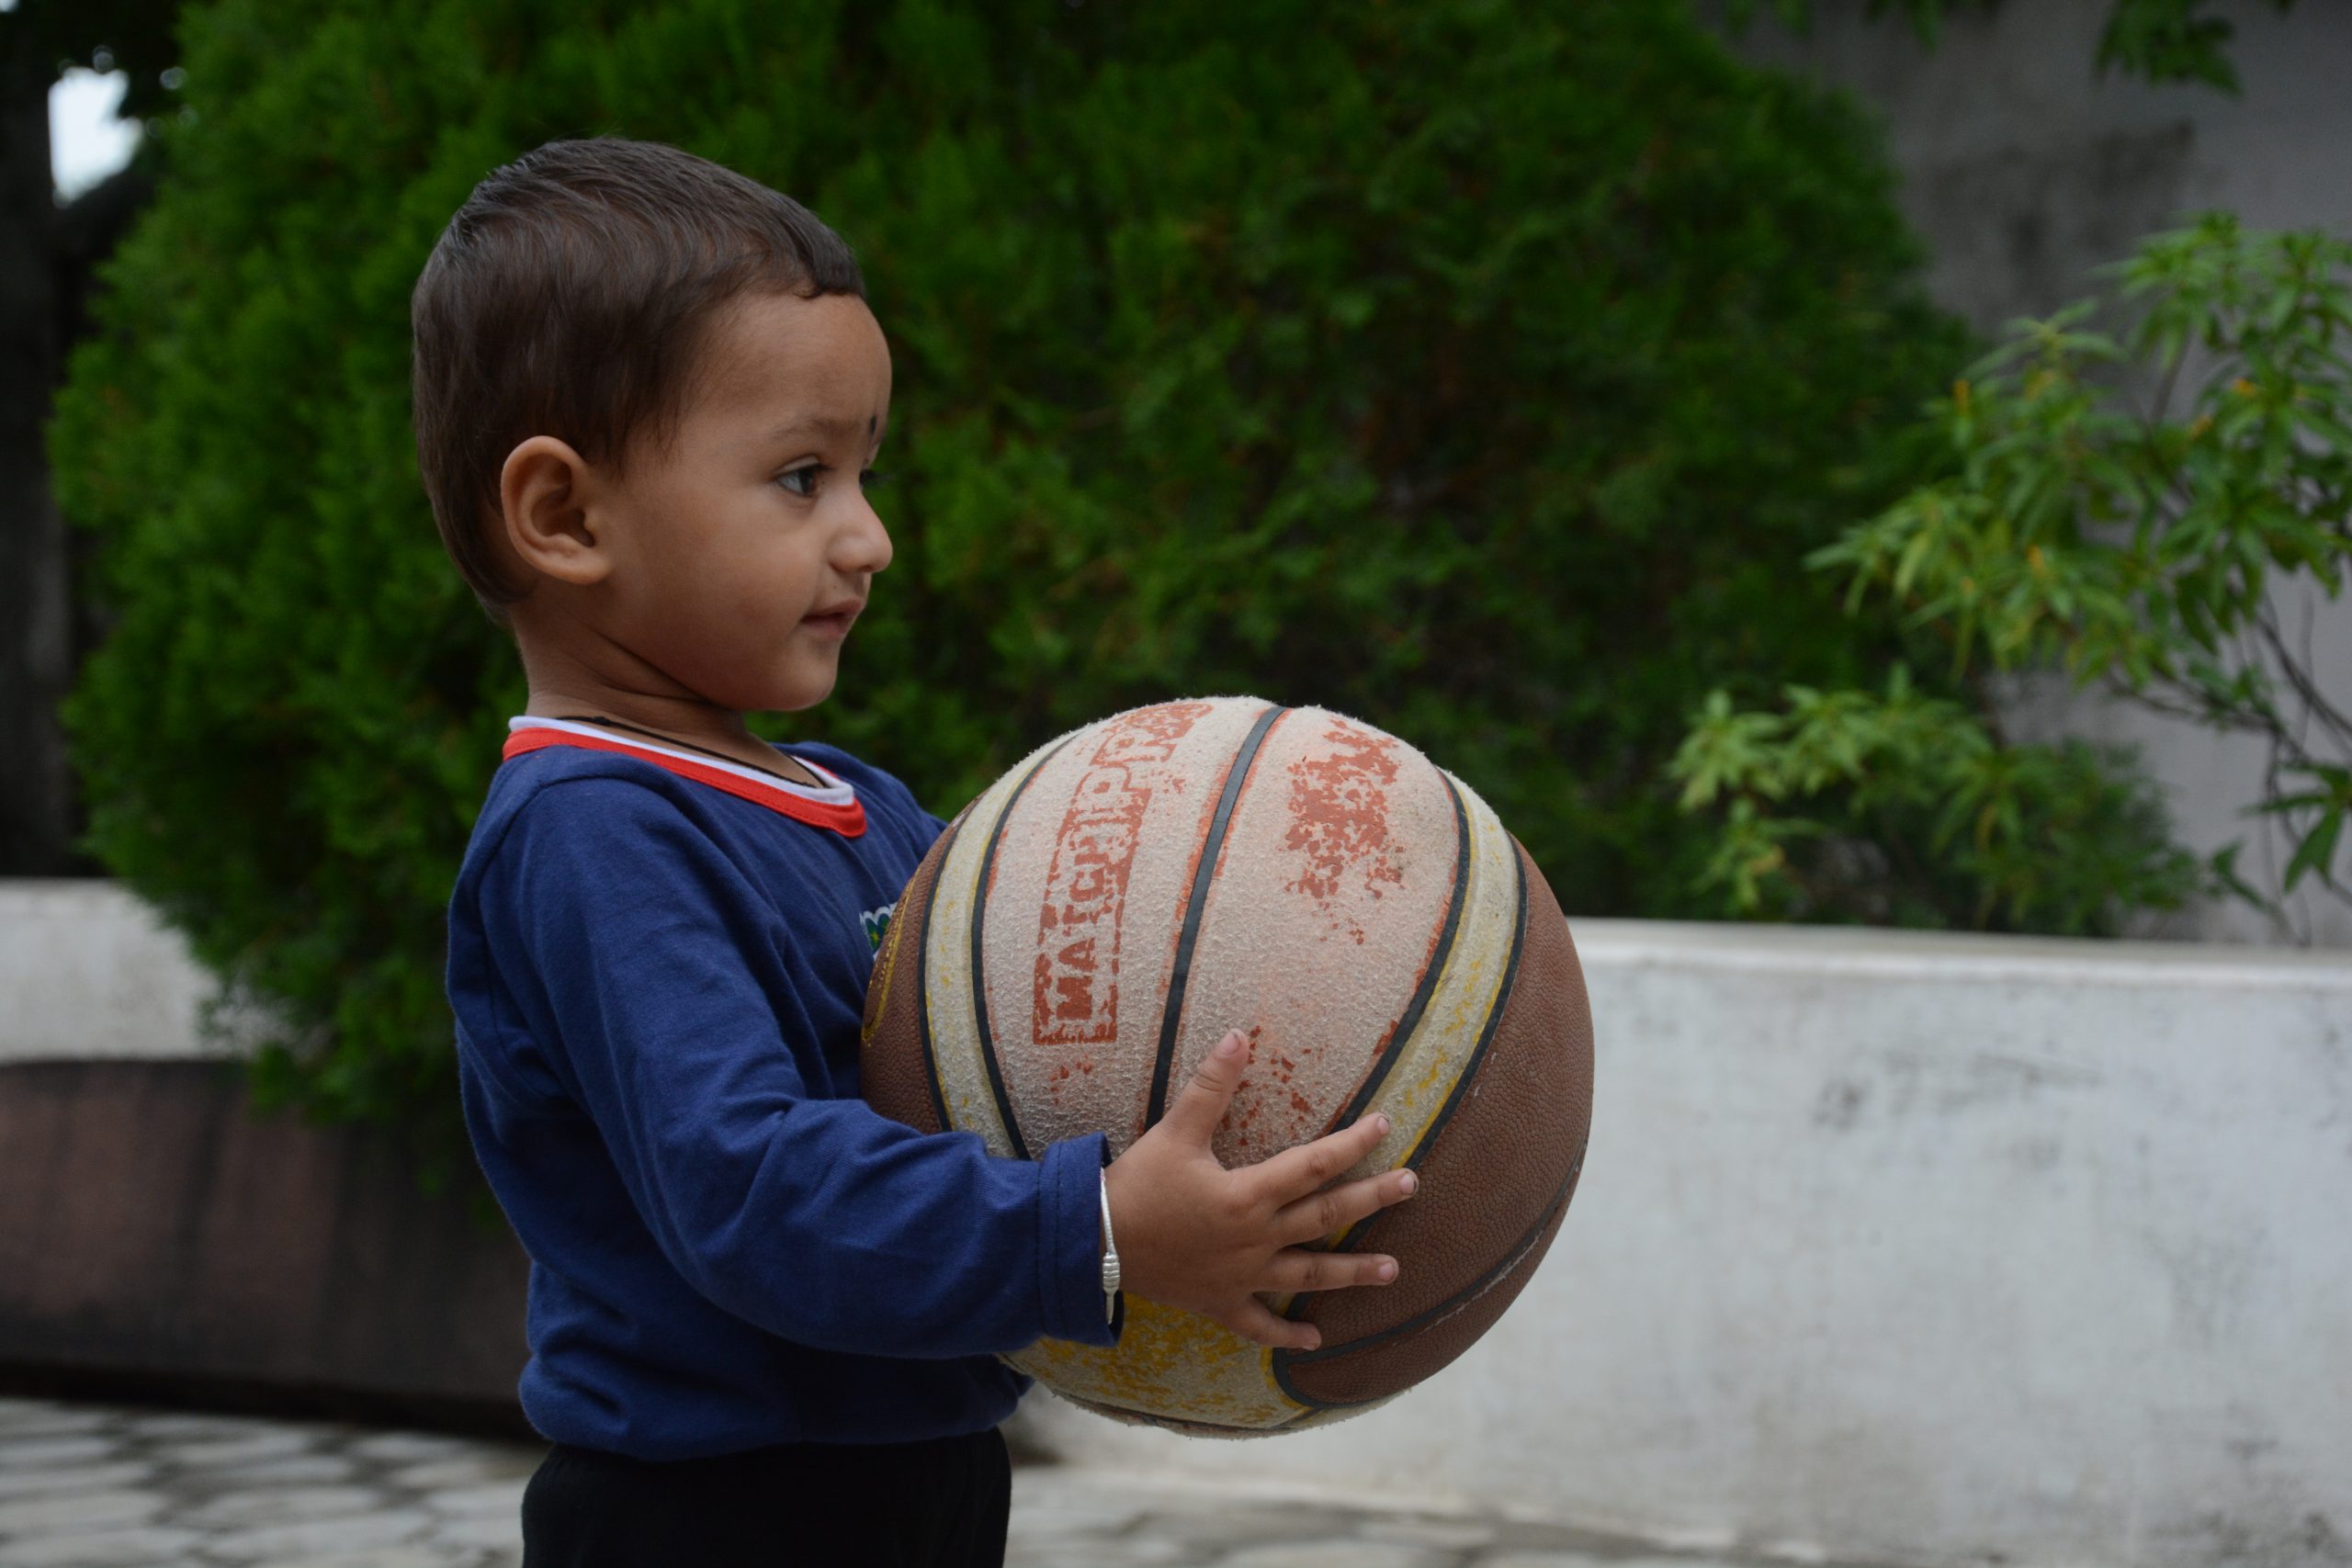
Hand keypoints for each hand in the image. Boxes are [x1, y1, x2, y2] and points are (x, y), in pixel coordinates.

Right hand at [1103, 1027, 1418, 1349]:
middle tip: (1412, 1186)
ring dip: (1351, 1273)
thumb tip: (1238, 1036)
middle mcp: (1255, 1238)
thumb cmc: (1136, 1185)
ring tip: (1393, 1270)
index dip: (1352, 1144)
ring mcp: (1242, 1276)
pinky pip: (1260, 1325)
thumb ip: (1211, 1085)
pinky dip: (1287, 1335)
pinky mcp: (1220, 1303)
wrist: (1094, 1244)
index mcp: (1248, 1195)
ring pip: (1308, 1276)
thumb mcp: (1174, 1131)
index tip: (1385, 1125)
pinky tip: (1316, 1342)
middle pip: (1325, 1217)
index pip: (1313, 1165)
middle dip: (1372, 1200)